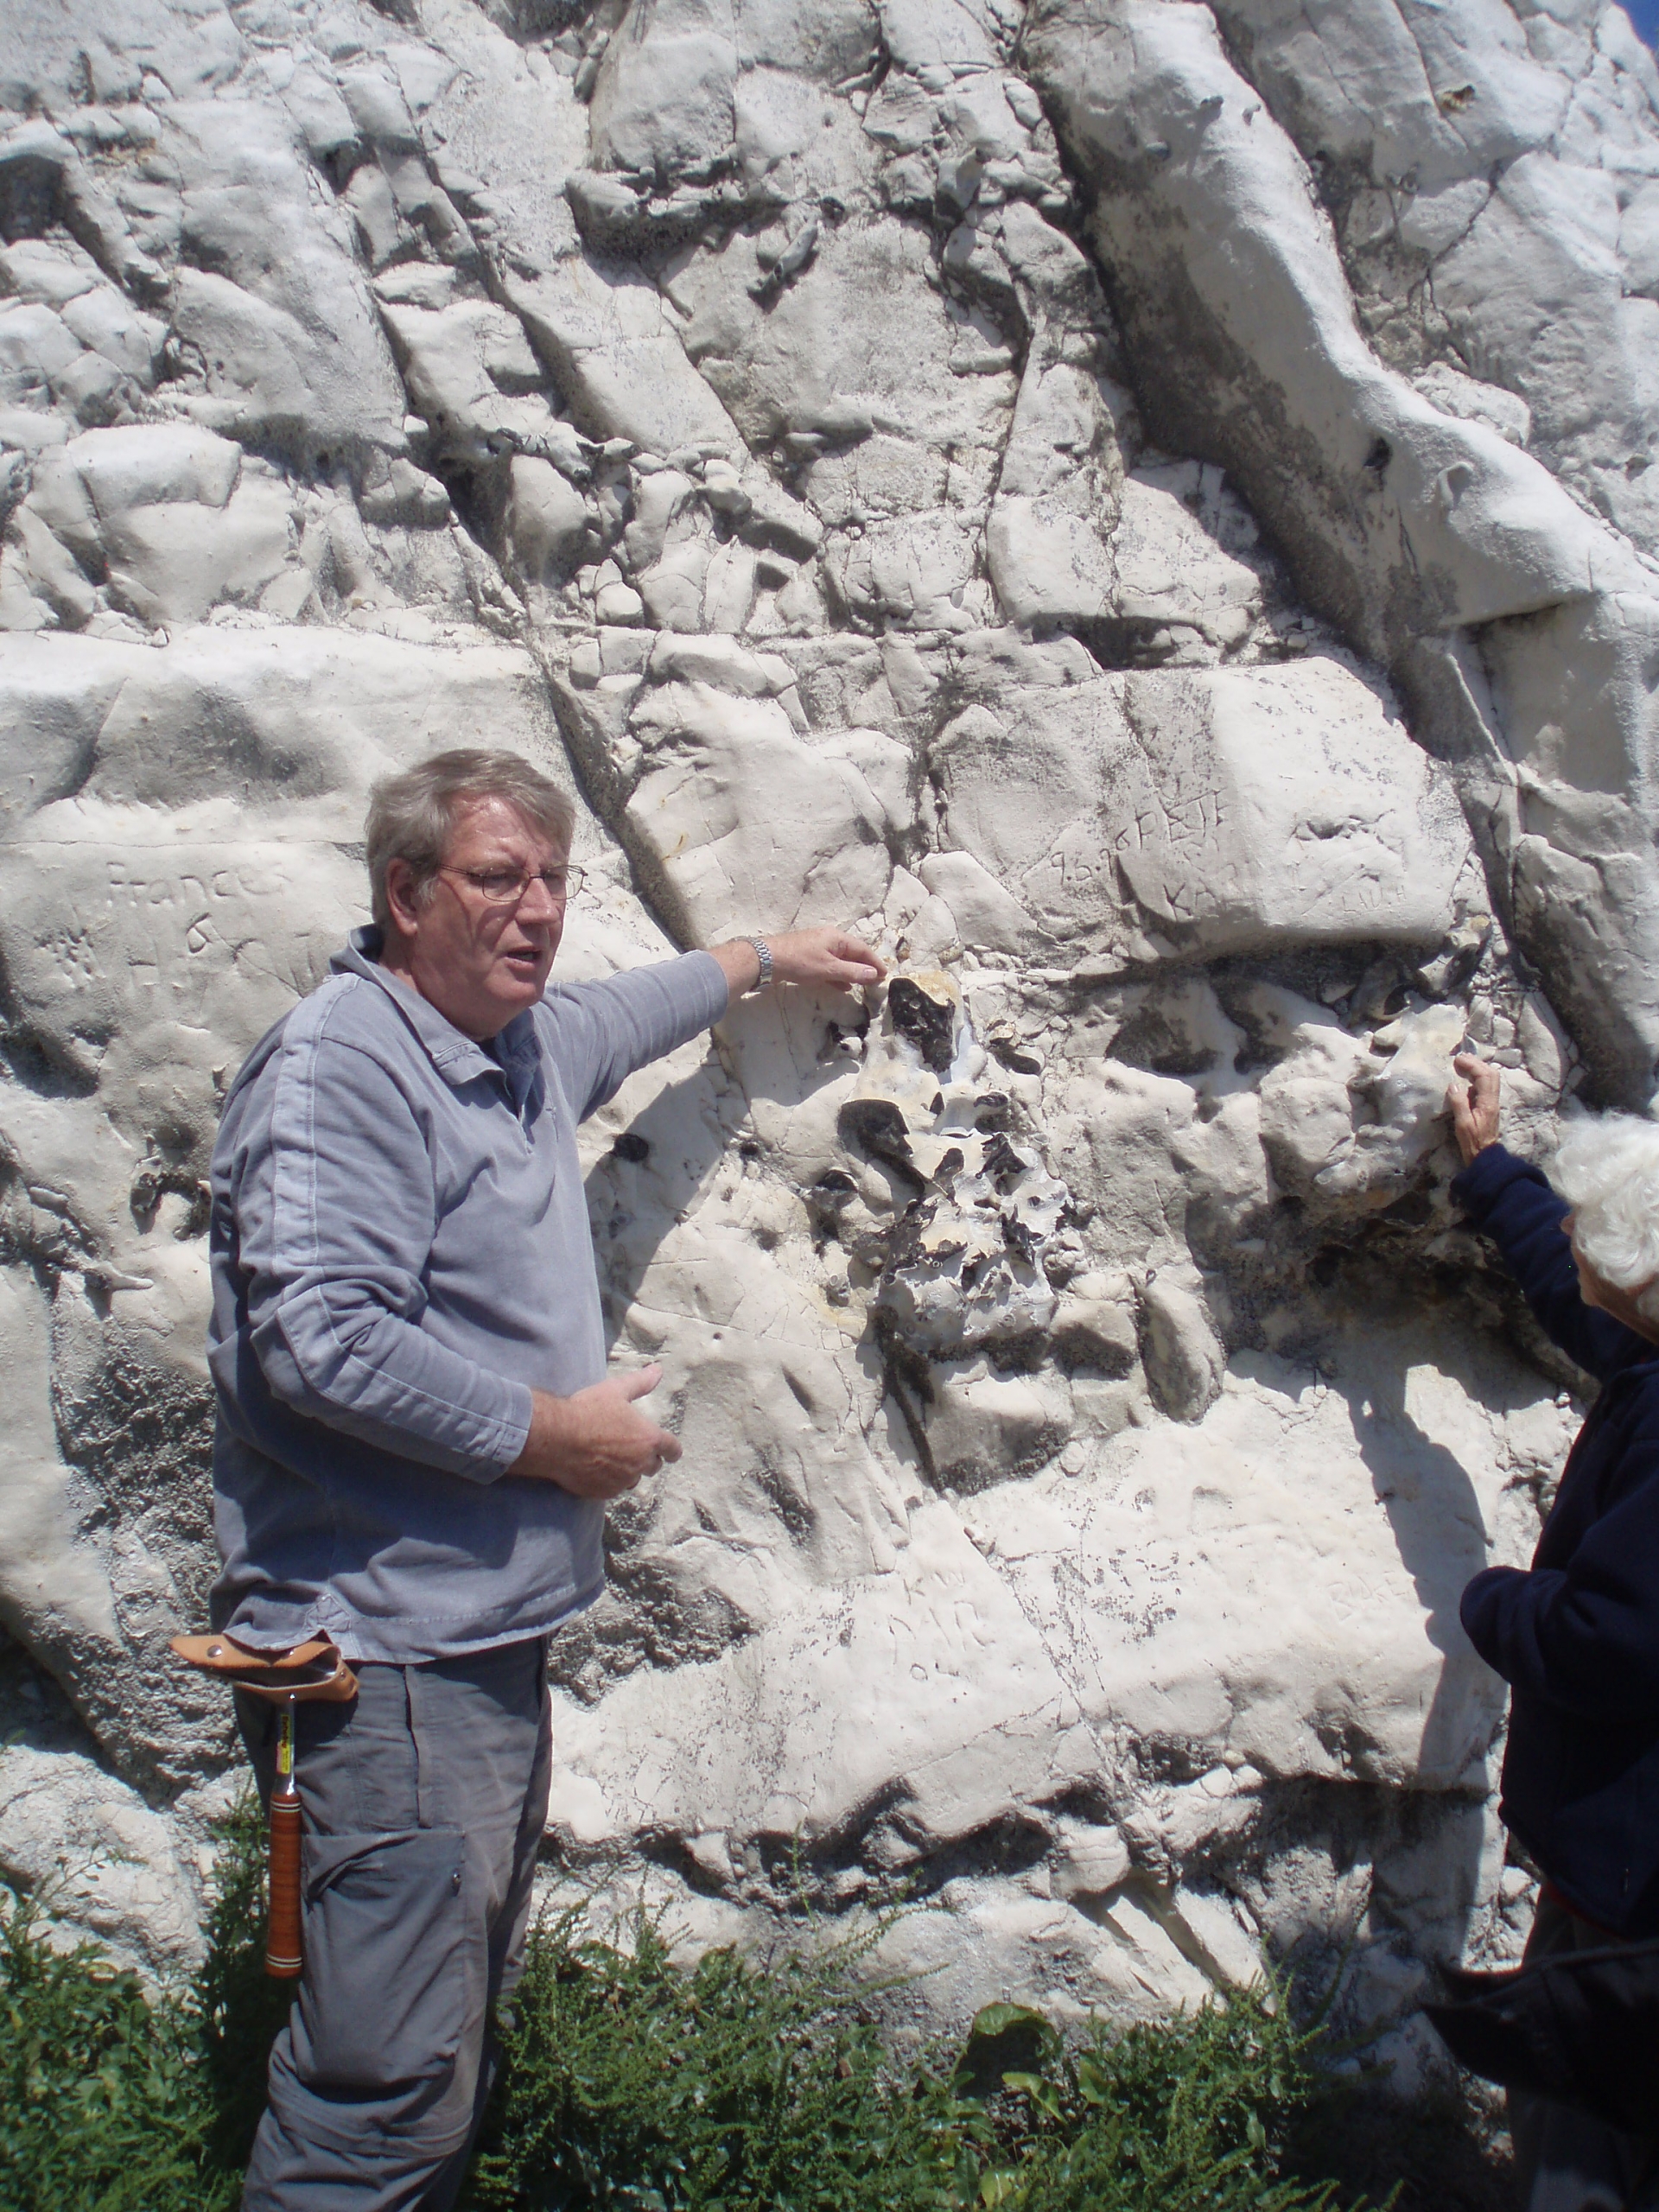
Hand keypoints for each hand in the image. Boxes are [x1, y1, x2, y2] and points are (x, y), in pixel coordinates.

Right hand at [507, 1365, 682, 1498]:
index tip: (671, 1452)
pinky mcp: (604, 1492)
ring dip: (628, 1471)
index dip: (672, 1450)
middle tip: (635, 1449)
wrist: (556, 1439)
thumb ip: (640, 1382)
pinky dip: (609, 1481)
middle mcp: (639, 1463)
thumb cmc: (587, 1412)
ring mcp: (622, 1481)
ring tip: (613, 1459)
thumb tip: (658, 1370)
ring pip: (633, 1479)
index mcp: (648, 1439)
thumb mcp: (615, 1390)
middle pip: (654, 1466)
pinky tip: (596, 1469)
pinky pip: (613, 1489)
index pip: (672, 1449)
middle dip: (648, 1459)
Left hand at [712, 927, 885, 996]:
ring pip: (840, 961)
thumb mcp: (829, 968)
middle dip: (865, 967)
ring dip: (852, 972)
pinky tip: (842, 986)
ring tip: (863, 985)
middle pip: (852, 954)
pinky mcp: (808, 958)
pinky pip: (829, 966)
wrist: (767, 959)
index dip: (875, 962)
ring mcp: (818, 948)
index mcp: (837, 938)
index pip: (863, 949)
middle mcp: (829, 940)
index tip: (885, 974)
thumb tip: (873, 974)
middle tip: (876, 981)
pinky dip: (838, 975)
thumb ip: (852, 972)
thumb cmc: (800, 961)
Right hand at [1446, 1053, 1500, 1164]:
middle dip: (1477, 1063)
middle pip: (1491, 1074)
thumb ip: (1459, 1104)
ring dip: (1478, 1069)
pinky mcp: (1488, 1107)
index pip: (1484, 1076)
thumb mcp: (1463, 1125)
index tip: (1457, 1061)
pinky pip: (1486, 1086)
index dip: (1472, 1065)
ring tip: (1464, 1064)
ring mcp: (1492, 1103)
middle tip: (1461, 1058)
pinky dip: (1477, 1078)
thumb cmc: (1473, 1142)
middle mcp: (1493, 1100)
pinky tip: (1467, 1079)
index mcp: (1487, 1103)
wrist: (1485, 1157)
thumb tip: (1453, 1085)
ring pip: (1490, 1079)